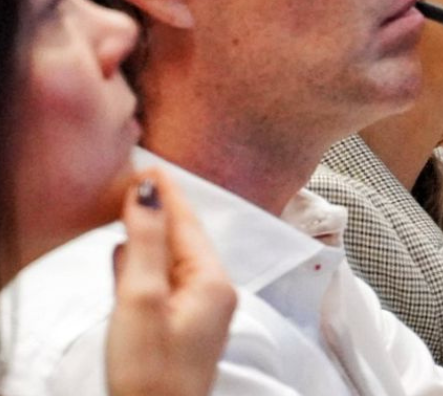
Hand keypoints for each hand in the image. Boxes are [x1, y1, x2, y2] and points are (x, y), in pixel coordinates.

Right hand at [107, 169, 236, 395]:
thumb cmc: (150, 375)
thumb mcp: (142, 299)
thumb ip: (146, 243)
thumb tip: (148, 194)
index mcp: (213, 281)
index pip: (187, 223)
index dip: (166, 193)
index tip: (148, 166)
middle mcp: (214, 292)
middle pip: (185, 238)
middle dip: (162, 210)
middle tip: (137, 181)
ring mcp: (200, 312)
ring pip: (174, 259)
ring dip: (154, 235)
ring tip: (133, 209)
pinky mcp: (183, 329)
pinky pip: (167, 283)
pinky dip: (149, 264)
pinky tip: (129, 256)